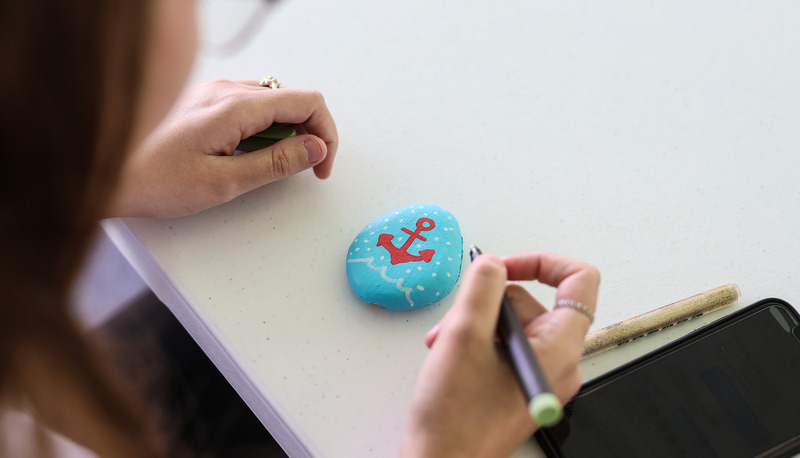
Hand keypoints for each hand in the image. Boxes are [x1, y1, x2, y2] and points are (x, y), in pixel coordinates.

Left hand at [110, 79, 337, 216]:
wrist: (102, 171)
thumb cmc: (152, 179)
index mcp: (235, 107)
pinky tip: (243, 154)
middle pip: (292, 98)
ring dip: (284, 131)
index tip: (321, 165)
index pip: (307, 102)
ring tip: (265, 166)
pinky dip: (260, 128)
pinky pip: (248, 106)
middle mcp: (225, 90)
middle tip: (301, 169)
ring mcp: (212, 92)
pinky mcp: (202, 101)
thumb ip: (276, 163)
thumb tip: (315, 148)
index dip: (325, 134)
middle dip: (307, 133)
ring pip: (271, 102)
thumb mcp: (224, 182)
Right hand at [401, 252, 599, 457]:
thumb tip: (493, 264)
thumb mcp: (464, 336)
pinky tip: (450, 355)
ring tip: (445, 342)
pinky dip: (477, 342)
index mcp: (558, 349)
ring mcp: (539, 376)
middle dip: (490, 302)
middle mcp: (558, 363)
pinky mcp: (520, 385)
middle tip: (458, 316)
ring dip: (475, 323)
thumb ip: (483, 288)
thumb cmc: (456, 418)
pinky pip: (505, 347)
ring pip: (513, 325)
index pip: (579, 281)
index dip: (542, 262)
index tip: (505, 267)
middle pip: (534, 303)